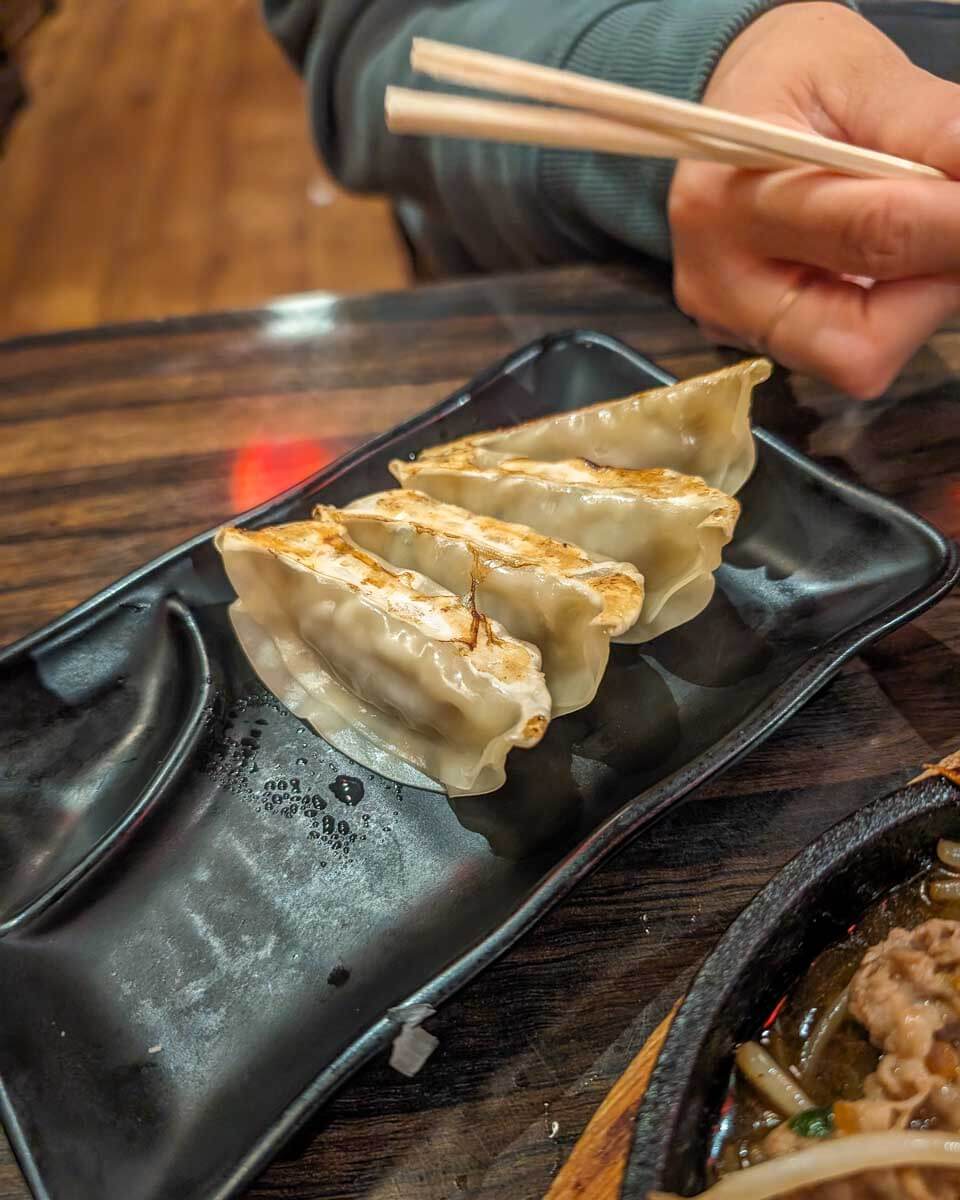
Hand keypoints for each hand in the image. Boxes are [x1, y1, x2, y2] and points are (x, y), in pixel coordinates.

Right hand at [668, 2, 959, 397]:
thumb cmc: (792, 81)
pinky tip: (882, 258)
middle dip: (933, 288)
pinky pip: (845, 352)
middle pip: (859, 341)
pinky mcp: (749, 343)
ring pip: (858, 358)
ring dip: (915, 302)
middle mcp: (718, 281)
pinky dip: (890, 310)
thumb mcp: (864, 75)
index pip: (872, 235)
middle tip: (954, 224)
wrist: (728, 114)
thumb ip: (934, 129)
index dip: (958, 227)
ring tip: (915, 233)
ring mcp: (731, 324)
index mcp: (732, 197)